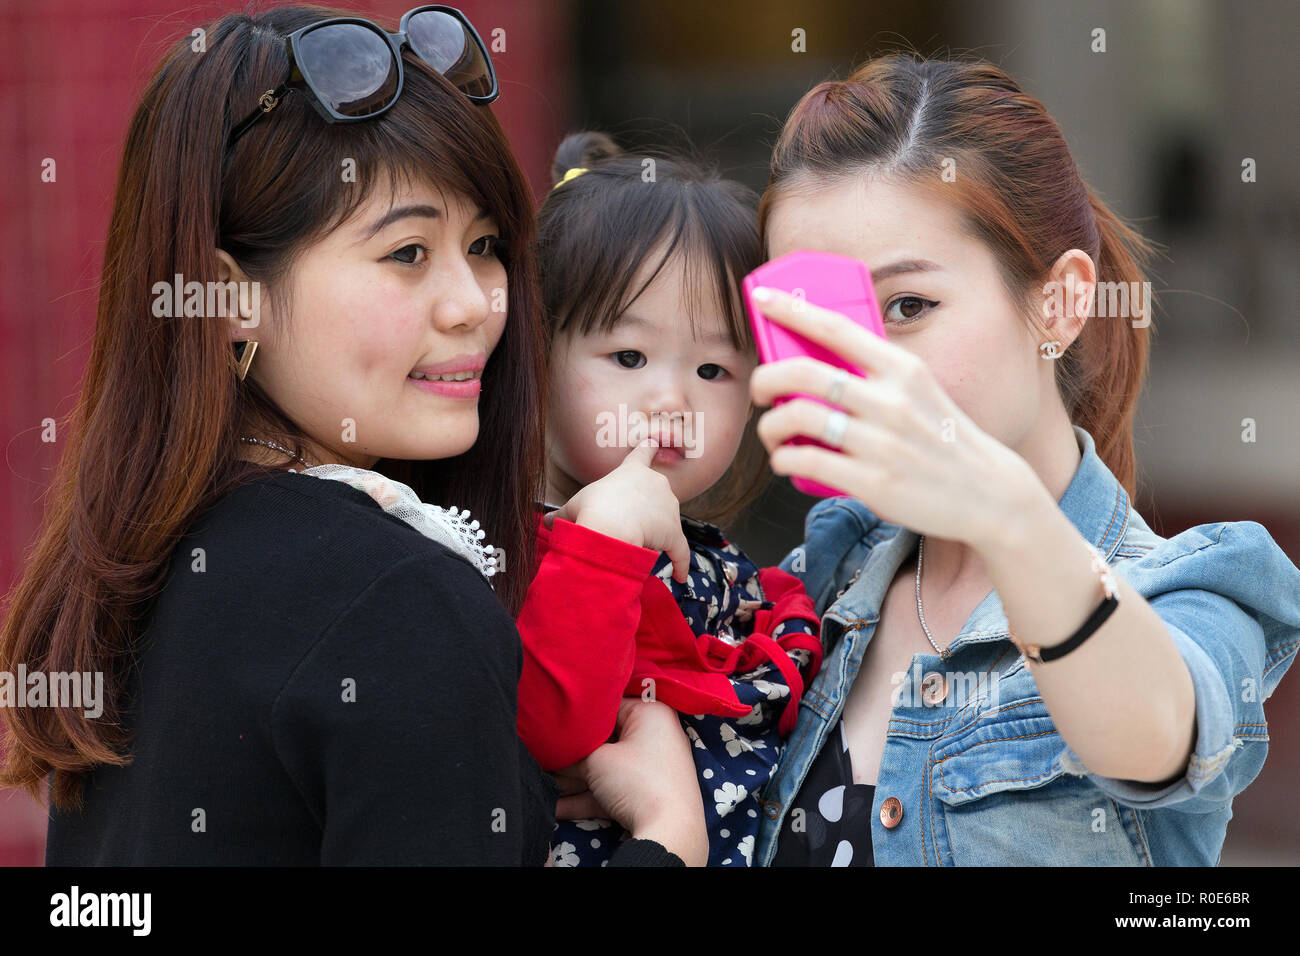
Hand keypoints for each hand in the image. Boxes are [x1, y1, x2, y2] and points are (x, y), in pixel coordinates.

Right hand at [541, 438, 690, 582]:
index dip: (648, 449)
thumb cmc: (593, 509)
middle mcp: (656, 483)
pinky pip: (680, 550)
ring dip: (655, 534)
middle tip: (625, 525)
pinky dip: (680, 564)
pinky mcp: (675, 533)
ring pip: (665, 521)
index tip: (655, 442)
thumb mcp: (575, 506)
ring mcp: (669, 508)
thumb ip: (563, 514)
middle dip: (644, 509)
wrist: (613, 526)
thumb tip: (545, 522)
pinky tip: (678, 576)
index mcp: (632, 471)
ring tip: (634, 547)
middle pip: (655, 494)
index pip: (642, 453)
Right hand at [554, 698, 708, 865]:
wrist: (670, 832)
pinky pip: (612, 789)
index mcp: (650, 714)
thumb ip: (574, 751)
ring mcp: (651, 766)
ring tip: (543, 781)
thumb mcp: (597, 760)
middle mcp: (655, 735)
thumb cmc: (637, 781)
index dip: (578, 717)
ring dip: (574, 779)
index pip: (607, 706)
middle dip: (573, 754)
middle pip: (605, 740)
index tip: (553, 724)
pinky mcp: (646, 794)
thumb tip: (556, 749)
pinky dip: (587, 797)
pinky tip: (555, 808)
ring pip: (606, 768)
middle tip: (545, 755)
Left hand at [747, 286, 1037, 545]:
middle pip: (803, 373)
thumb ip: (877, 375)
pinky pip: (806, 461)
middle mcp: (891, 400)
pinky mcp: (873, 481)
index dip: (792, 309)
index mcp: (902, 369)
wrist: (987, 492)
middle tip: (759, 391)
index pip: (837, 328)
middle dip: (764, 379)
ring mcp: (881, 442)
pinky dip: (783, 459)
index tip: (762, 298)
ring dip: (769, 426)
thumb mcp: (920, 391)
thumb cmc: (941, 439)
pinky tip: (785, 461)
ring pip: (796, 417)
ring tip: (773, 435)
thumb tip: (820, 361)